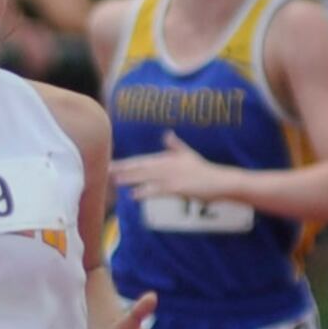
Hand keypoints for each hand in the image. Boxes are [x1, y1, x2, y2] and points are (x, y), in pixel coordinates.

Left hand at [111, 132, 235, 201]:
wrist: (222, 181)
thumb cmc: (204, 171)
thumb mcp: (188, 155)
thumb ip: (175, 145)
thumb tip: (167, 133)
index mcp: (168, 158)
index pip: (141, 161)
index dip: (125, 163)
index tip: (109, 164)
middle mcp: (168, 165)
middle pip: (141, 167)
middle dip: (122, 169)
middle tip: (105, 169)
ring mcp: (173, 176)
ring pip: (147, 177)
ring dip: (131, 179)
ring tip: (115, 180)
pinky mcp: (179, 187)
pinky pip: (158, 190)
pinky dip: (146, 192)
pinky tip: (134, 195)